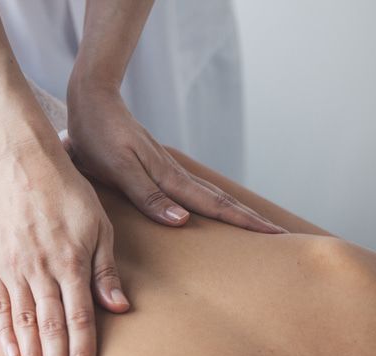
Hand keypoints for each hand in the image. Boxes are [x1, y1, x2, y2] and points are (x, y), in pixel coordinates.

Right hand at [0, 150, 128, 355]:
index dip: (82, 353)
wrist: (23, 167)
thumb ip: (106, 271)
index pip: (79, 319)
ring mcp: (14, 269)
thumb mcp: (100, 228)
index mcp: (71, 263)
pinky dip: (5, 332)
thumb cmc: (69, 195)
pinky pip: (0, 306)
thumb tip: (119, 307)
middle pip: (51, 329)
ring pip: (24, 323)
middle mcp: (41, 271)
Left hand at [66, 82, 284, 233]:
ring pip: (210, 195)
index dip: (243, 221)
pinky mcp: (159, 168)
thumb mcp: (118, 169)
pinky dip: (212, 203)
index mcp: (168, 178)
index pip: (214, 205)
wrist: (93, 101)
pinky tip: (213, 209)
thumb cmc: (98, 137)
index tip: (274, 234)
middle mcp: (174, 175)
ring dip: (235, 212)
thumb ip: (147, 195)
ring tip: (257, 226)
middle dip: (251, 219)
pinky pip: (194, 191)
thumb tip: (183, 220)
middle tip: (282, 234)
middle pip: (220, 201)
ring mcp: (169, 170)